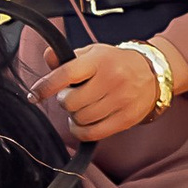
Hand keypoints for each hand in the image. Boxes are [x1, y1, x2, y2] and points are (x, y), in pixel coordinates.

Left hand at [42, 38, 187, 141]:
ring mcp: (121, 100)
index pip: (66, 74)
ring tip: (81, 107)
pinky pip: (94, 133)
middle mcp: (112, 79)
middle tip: (72, 96)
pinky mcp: (126, 119)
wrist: (153, 73)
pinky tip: (82, 124)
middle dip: (66, 101)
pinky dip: (82, 132)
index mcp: (100, 60)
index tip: (34, 95)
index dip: (46, 86)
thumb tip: (48, 56)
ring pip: (81, 119)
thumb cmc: (115, 63)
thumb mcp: (92, 54)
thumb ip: (68, 58)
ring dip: (74, 116)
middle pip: (71, 102)